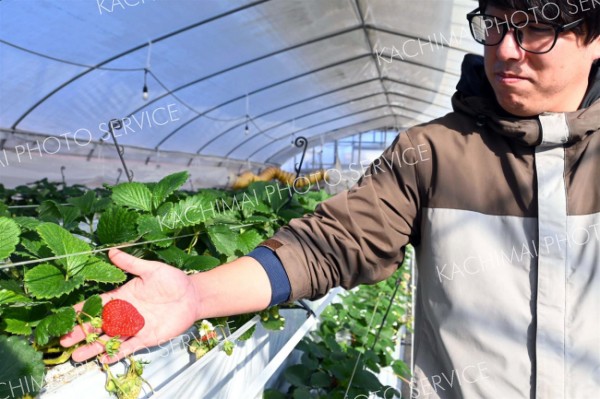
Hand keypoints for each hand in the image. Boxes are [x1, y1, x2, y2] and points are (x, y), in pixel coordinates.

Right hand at [60, 249, 200, 363]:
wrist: (193, 296)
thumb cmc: (173, 280)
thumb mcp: (151, 269)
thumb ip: (131, 264)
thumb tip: (112, 251)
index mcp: (123, 296)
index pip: (98, 304)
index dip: (82, 310)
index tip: (65, 316)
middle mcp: (125, 313)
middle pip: (99, 324)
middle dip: (82, 332)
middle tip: (64, 340)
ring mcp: (135, 326)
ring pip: (110, 339)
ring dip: (94, 347)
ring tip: (77, 355)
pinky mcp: (146, 337)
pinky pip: (129, 347)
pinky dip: (117, 353)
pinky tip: (105, 359)